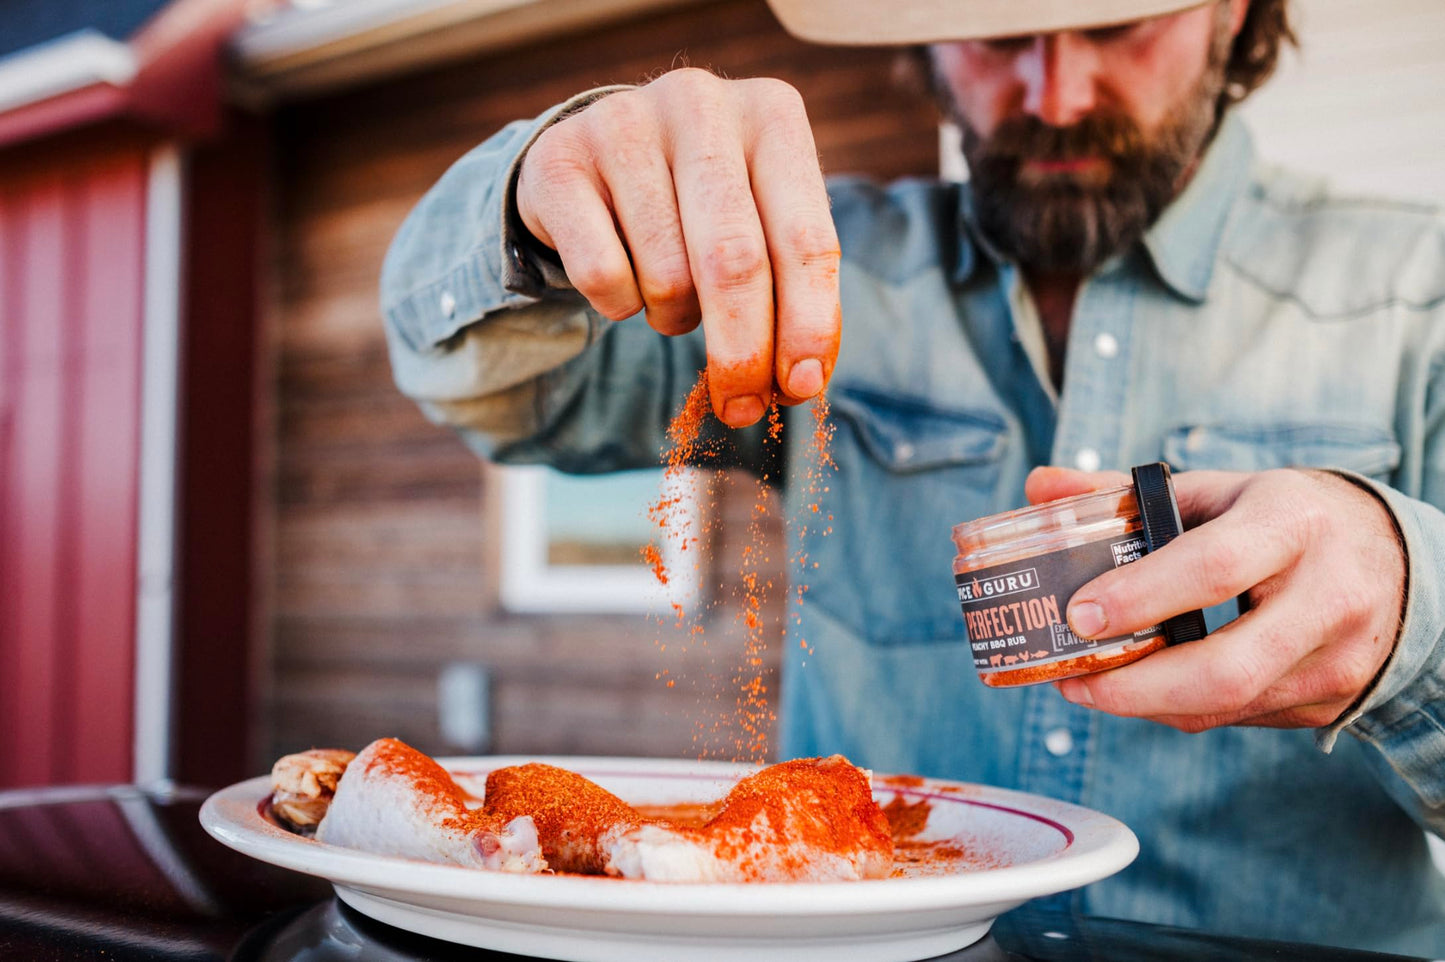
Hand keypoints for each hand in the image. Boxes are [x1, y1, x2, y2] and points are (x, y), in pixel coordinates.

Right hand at [515, 69, 841, 426]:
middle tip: (742, 406)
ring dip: (674, 317)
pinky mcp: (558, 160)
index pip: (806, 238)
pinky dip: (619, 304)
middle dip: (742, 350)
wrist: (599, 158)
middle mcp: (700, 103)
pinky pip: (602, 276)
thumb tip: (803, 382)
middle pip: (734, 261)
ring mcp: (622, 123)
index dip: (808, 323)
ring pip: (666, 275)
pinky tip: (623, 275)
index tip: (802, 387)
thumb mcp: (763, 229)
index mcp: (773, 114)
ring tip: (671, 293)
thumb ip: (794, 296)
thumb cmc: (703, 207)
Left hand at [1023, 466, 1406, 730]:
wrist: (1395, 560)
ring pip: (1227, 704)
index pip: (1212, 569)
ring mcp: (1335, 659)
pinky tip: (1137, 691)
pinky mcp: (1330, 701)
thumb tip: (1039, 486)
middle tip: (1073, 679)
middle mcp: (1327, 596)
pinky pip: (1239, 717)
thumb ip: (1123, 495)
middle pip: (1224, 667)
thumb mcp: (1217, 490)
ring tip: (1086, 688)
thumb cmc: (1284, 519)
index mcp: (1292, 524)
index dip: (1139, 598)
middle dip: (1136, 686)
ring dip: (1146, 705)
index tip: (1079, 615)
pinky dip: (1179, 709)